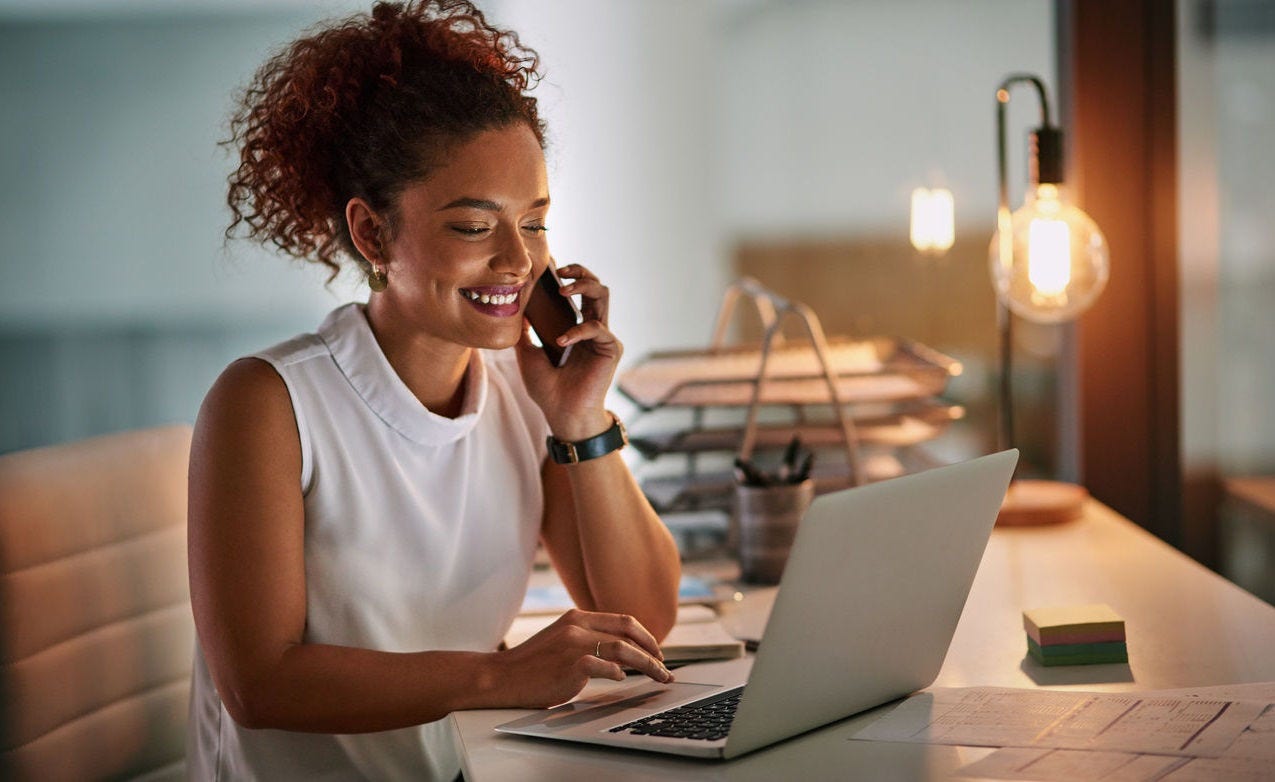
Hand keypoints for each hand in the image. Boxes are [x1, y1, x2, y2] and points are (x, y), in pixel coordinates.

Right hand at [493, 608, 673, 708]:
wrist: (501, 677)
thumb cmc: (532, 665)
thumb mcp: (560, 640)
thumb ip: (586, 638)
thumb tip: (620, 655)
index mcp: (577, 617)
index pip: (622, 619)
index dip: (645, 635)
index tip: (656, 650)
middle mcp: (578, 626)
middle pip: (629, 631)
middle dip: (653, 648)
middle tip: (664, 664)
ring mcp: (574, 644)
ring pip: (623, 649)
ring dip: (647, 665)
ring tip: (659, 676)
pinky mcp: (571, 665)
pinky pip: (605, 667)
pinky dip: (618, 673)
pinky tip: (623, 679)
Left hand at [517, 263, 623, 439]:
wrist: (562, 415)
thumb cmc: (548, 390)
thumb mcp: (527, 354)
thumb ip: (525, 331)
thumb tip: (514, 307)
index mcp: (577, 327)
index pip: (577, 291)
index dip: (567, 274)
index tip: (549, 265)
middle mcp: (593, 328)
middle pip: (595, 286)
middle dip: (579, 271)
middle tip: (559, 270)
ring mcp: (603, 337)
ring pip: (602, 295)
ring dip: (583, 285)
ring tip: (562, 289)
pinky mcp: (611, 348)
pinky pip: (597, 327)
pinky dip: (578, 330)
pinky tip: (562, 340)